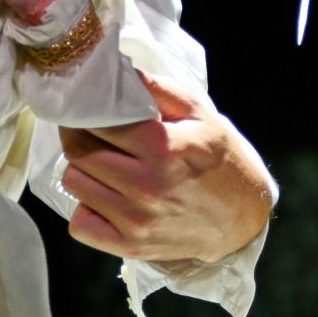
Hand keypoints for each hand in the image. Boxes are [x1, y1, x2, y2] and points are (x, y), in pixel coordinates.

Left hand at [56, 73, 278, 261]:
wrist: (243, 219)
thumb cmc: (221, 161)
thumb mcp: (201, 114)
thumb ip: (159, 89)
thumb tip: (118, 71)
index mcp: (164, 148)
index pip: (99, 122)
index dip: (86, 111)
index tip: (86, 108)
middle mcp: (146, 186)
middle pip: (79, 152)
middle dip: (79, 136)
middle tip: (90, 132)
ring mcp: (136, 220)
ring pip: (74, 184)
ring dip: (84, 171)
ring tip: (104, 165)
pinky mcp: (130, 246)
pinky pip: (80, 224)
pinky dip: (86, 209)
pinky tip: (106, 198)